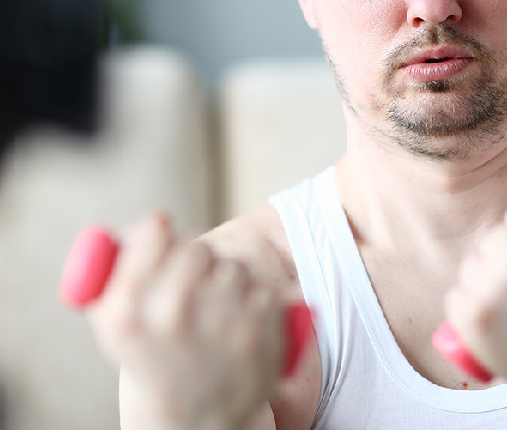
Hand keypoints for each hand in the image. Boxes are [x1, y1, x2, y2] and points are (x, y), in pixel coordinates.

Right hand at [88, 214, 283, 429]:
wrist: (198, 421)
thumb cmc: (154, 360)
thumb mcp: (117, 326)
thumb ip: (123, 271)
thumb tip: (157, 222)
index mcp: (128, 313)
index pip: (154, 234)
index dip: (159, 234)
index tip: (162, 235)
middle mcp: (172, 316)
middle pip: (197, 249)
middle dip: (196, 261)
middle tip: (192, 284)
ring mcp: (221, 322)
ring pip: (232, 269)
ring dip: (226, 283)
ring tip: (214, 319)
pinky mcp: (262, 328)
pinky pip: (260, 288)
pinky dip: (252, 303)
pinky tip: (238, 331)